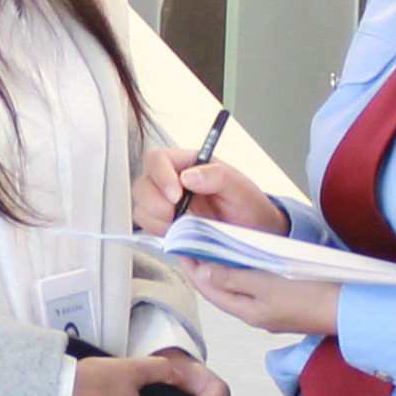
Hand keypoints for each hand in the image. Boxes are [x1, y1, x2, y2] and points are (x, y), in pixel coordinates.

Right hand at [138, 150, 285, 235]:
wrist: (254, 234)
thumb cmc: (249, 206)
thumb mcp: (240, 188)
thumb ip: (218, 176)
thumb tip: (188, 176)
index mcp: (187, 164)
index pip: (157, 159)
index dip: (160, 176)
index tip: (176, 196)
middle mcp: (172, 182)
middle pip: (142, 185)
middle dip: (154, 204)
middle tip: (175, 217)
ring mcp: (166, 206)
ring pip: (141, 209)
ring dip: (156, 222)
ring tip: (181, 228)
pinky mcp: (166, 227)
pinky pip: (149, 229)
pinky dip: (160, 234)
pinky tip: (179, 236)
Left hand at [187, 263, 342, 340]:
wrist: (350, 308)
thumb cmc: (311, 295)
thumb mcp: (267, 284)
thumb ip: (235, 278)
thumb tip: (205, 273)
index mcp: (248, 312)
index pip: (210, 290)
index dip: (192, 269)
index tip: (180, 248)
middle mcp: (255, 315)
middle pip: (221, 291)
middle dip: (204, 269)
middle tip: (192, 245)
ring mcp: (270, 311)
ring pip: (237, 289)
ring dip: (223, 270)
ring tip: (211, 249)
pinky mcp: (285, 304)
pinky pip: (254, 288)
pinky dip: (243, 273)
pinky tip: (243, 260)